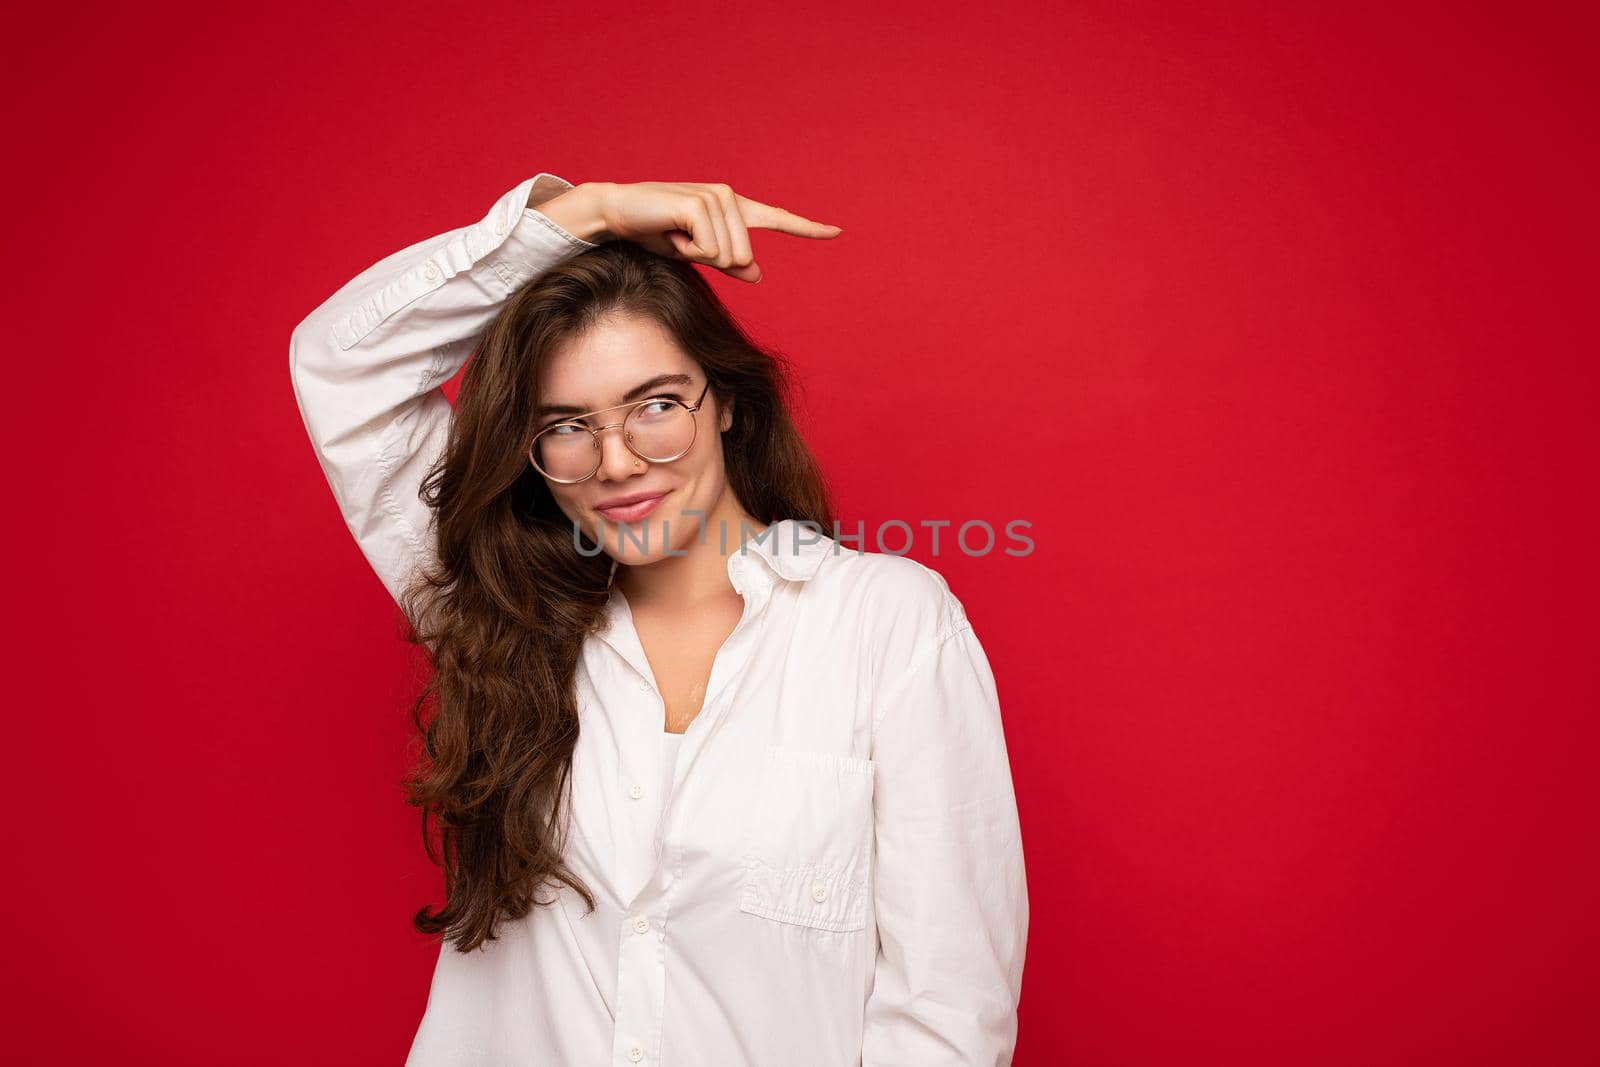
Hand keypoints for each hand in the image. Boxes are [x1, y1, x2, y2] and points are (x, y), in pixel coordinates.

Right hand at [546, 181, 841, 283]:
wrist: (618, 214)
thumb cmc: (657, 233)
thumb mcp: (697, 254)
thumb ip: (729, 263)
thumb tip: (758, 274)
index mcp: (735, 210)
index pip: (778, 218)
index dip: (808, 228)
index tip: (837, 232)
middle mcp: (731, 198)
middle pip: (742, 258)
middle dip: (709, 261)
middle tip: (681, 242)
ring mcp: (717, 197)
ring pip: (726, 256)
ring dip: (694, 255)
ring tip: (674, 235)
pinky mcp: (700, 203)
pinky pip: (709, 250)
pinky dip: (685, 250)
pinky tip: (670, 232)